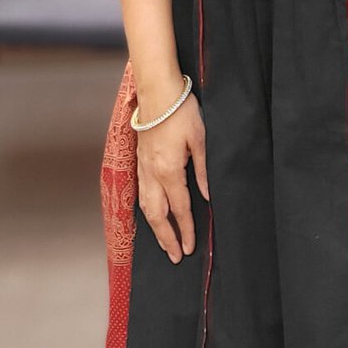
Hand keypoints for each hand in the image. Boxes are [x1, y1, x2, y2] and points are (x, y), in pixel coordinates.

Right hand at [135, 86, 208, 261]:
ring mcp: (143, 167)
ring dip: (155, 227)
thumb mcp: (200, 139)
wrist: (157, 90)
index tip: (190, 248)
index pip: (180, 208)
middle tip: (175, 257)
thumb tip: (207, 196)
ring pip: (146, 206)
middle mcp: (152, 173)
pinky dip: (146, 210)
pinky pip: (141, 193)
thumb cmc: (181, 110)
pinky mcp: (140, 160)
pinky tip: (152, 214)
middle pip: (158, 214)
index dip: (185, 230)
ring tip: (164, 243)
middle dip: (167, 238)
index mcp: (169, 170)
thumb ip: (203, 170)